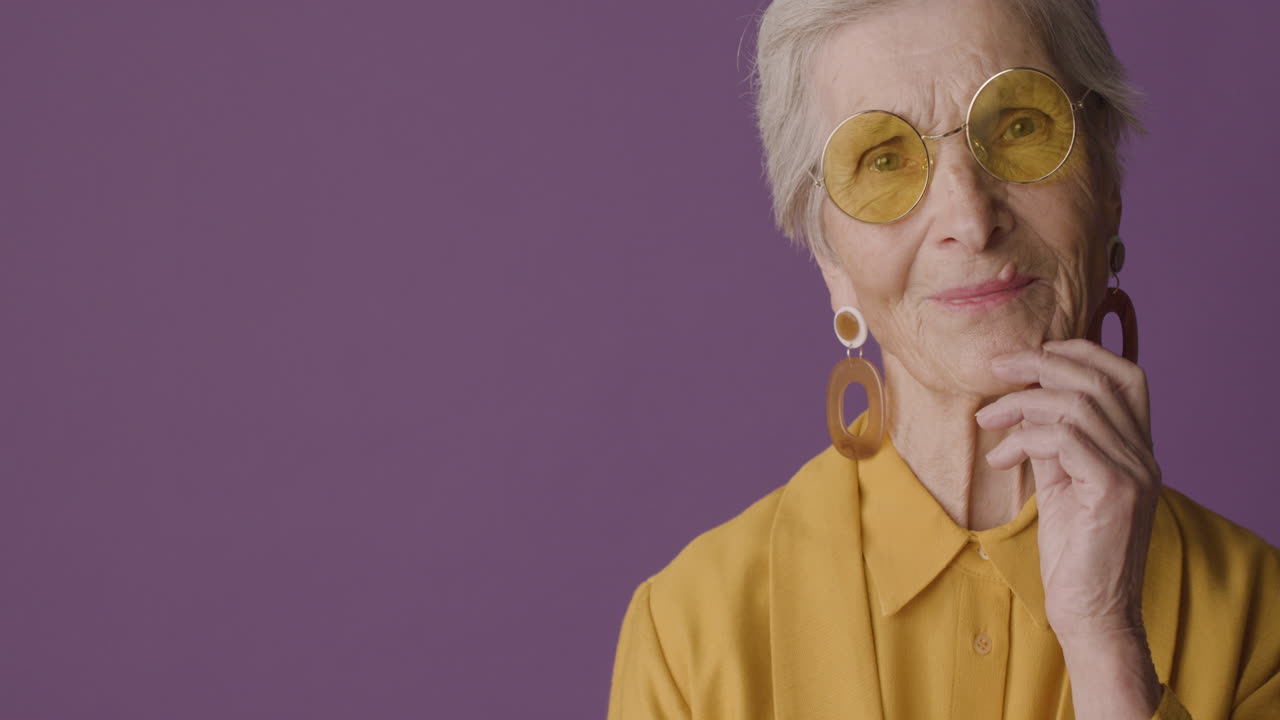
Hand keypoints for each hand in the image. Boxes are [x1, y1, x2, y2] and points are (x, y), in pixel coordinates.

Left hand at [974, 338, 1160, 642]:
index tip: (1031, 354)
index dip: (1081, 352)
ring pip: (1078, 405)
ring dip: (1021, 403)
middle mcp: (1144, 456)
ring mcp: (1135, 473)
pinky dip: (1024, 440)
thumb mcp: (1061, 486)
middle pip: (1099, 379)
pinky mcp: (1114, 492)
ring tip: (986, 420)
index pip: (1126, 376)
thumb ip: (1054, 444)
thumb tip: (1024, 405)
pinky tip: (1000, 460)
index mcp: (1137, 450)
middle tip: (996, 367)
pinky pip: (1066, 440)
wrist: (1092, 613)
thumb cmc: (1073, 554)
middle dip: (1041, 363)